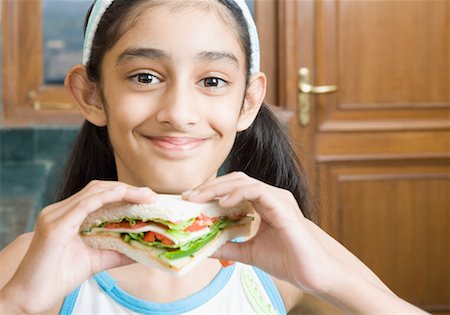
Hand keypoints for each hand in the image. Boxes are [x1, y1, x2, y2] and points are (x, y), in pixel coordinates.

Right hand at [0, 180, 155, 313]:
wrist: (28, 297)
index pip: (99, 194)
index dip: (124, 191)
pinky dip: (106, 199)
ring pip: (93, 192)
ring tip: (144, 196)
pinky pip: (84, 205)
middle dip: (127, 188)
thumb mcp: (95, 260)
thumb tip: (142, 249)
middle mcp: (59, 210)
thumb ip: (116, 252)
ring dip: (122, 191)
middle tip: (151, 195)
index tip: (147, 197)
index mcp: (67, 215)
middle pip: (98, 188)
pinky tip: (124, 198)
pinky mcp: (54, 226)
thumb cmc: (57, 277)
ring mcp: (55, 216)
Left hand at [183, 172, 334, 292]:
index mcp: (263, 204)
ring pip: (243, 181)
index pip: (232, 189)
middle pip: (234, 181)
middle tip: (188, 196)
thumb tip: (205, 248)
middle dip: (209, 187)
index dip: (210, 191)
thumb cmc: (287, 260)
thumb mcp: (249, 252)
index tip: (190, 200)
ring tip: (198, 198)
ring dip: (218, 188)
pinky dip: (237, 193)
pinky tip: (222, 203)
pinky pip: (257, 191)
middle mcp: (270, 196)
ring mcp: (277, 198)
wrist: (312, 273)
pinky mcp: (283, 205)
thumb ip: (229, 246)